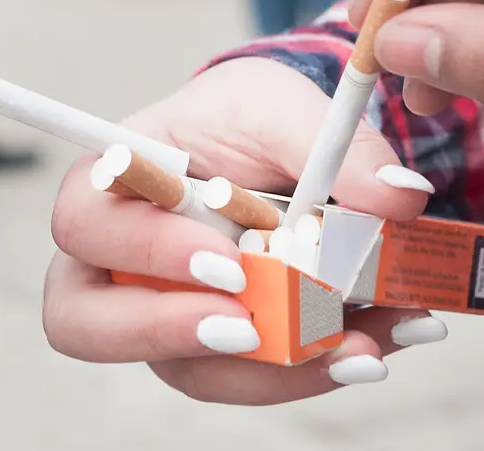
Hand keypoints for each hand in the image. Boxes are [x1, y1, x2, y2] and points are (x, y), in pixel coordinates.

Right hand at [43, 58, 443, 403]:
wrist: (277, 146)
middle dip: (169, 334)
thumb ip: (333, 146)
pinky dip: (318, 367)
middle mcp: (116, 262)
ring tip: (360, 345)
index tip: (226, 262)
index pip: (84, 223)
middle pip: (86, 323)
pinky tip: (378, 343)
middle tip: (248, 330)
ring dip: (274, 367)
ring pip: (185, 368)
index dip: (142, 251)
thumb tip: (399, 198)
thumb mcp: (285, 107)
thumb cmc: (248, 118)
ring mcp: (162, 312)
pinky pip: (253, 377)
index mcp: (108, 182)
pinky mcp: (218, 348)